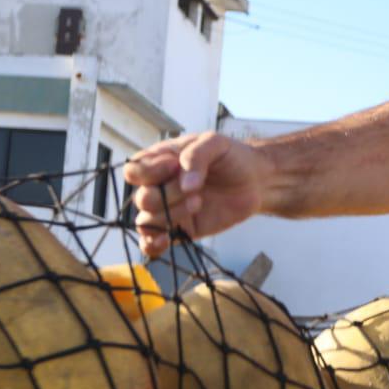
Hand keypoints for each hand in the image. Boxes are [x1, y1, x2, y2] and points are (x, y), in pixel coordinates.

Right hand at [122, 132, 264, 257]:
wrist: (255, 179)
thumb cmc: (231, 157)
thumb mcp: (214, 143)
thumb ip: (196, 157)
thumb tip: (185, 185)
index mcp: (159, 162)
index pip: (133, 171)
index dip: (150, 172)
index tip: (175, 167)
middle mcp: (158, 186)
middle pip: (142, 199)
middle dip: (169, 195)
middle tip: (196, 190)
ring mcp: (168, 209)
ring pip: (148, 221)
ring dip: (171, 215)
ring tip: (198, 203)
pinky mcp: (181, 229)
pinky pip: (153, 242)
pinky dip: (153, 245)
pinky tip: (167, 239)